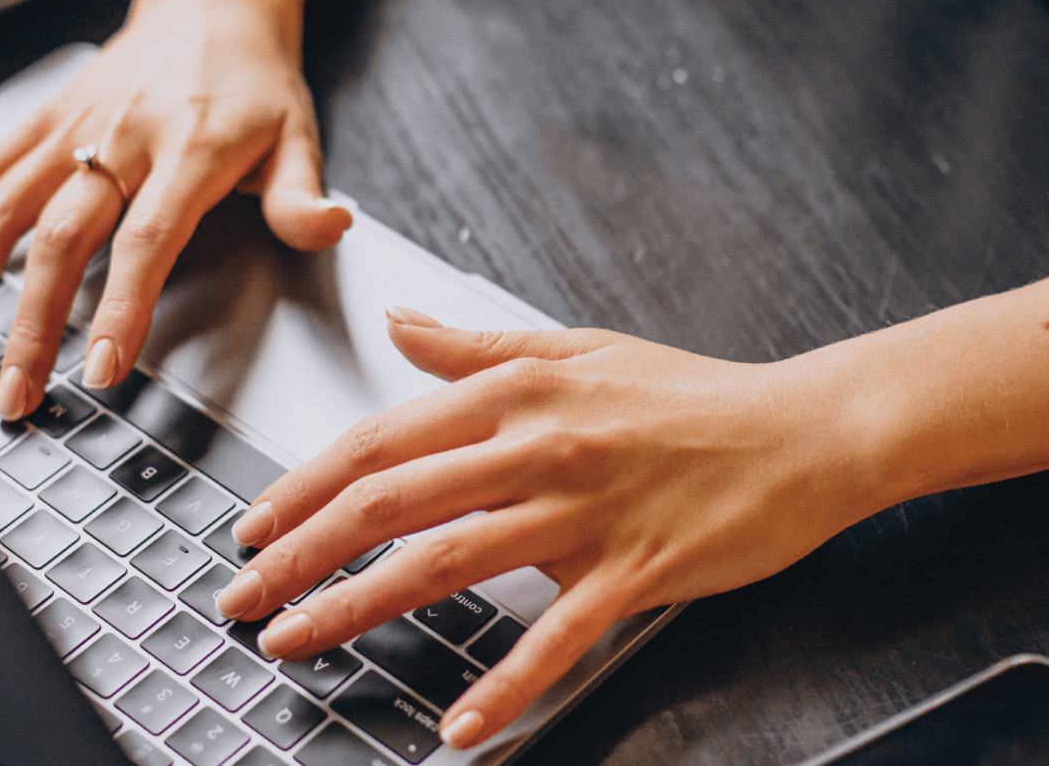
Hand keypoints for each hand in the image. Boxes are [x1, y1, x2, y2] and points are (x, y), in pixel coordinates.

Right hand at [0, 0, 350, 417]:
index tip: (100, 369)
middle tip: (15, 394)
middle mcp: (119, 136)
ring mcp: (71, 127)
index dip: (121, 307)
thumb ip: (303, 194)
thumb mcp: (299, 133)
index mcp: (188, 147)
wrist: (210, 3)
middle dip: (30, 324)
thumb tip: (330, 228)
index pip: (148, 239)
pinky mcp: (40, 120)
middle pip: (62, 237)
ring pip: (3, 208)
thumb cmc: (254, 82)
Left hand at [212, 307, 883, 748]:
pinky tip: (457, 724)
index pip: (379, 440)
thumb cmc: (691, 395)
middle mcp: (536, 446)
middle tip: (243, 596)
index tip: (254, 527)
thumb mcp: (577, 348)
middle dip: (300, 554)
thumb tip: (399, 325)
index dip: (303, 487)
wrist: (804, 430)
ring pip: (446, 563)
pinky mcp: (633, 571)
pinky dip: (504, 685)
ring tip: (297, 642)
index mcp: (514, 392)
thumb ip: (477, 346)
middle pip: (389, 501)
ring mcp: (583, 512)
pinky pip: (555, 637)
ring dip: (357, 607)